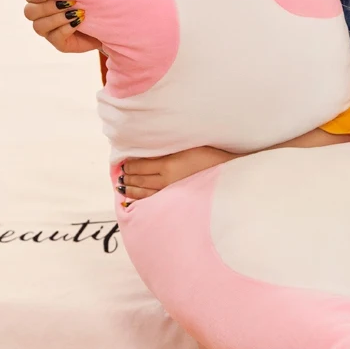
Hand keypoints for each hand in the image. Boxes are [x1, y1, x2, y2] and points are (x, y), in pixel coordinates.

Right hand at [23, 0, 100, 53]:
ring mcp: (50, 31)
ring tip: (77, 12)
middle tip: (70, 2)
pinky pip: (55, 37)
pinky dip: (66, 28)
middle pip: (30, 12)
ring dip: (57, 18)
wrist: (110, 21)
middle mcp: (42, 16)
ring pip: (39, 26)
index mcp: (44, 0)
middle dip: (47, 7)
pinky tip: (78, 22)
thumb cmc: (95, 0)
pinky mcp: (60, 44)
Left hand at [121, 147, 235, 199]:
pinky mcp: (176, 200)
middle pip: (139, 179)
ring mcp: (171, 192)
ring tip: (124, 186)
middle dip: (127, 177)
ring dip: (131, 189)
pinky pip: (154, 201)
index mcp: (168, 165)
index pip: (139, 165)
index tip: (124, 162)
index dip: (129, 164)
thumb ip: (168, 148)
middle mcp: (167, 181)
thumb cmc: (211, 157)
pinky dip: (141, 199)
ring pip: (144, 193)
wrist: (228, 176)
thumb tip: (149, 150)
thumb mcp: (188, 146)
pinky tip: (135, 199)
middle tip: (121, 174)